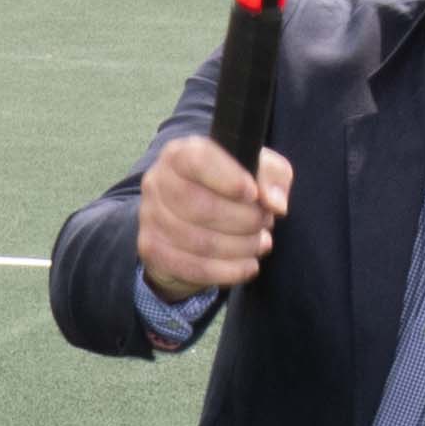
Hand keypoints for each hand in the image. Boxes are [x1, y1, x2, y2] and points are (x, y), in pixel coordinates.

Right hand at [136, 133, 291, 300]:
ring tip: (260, 243)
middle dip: (243, 220)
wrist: (195, 219)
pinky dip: (227, 271)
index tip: (254, 194)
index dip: (229, 179)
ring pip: (199, 242)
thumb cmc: (230, 188)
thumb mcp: (258, 171)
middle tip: (264, 223)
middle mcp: (158, 181)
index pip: (199, 161)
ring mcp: (150, 217)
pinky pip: (192, 268)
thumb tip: (274, 203)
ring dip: (240, 247)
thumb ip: (273, 176)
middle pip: (200, 206)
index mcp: (180, 153)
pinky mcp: (152, 249)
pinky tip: (248, 266)